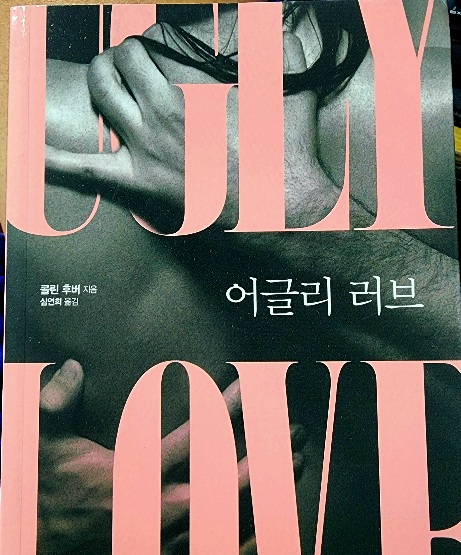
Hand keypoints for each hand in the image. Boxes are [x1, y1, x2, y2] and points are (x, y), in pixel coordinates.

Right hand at [39, 360, 307, 554]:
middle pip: (230, 481)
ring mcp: (172, 553)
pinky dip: (258, 544)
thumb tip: (72, 366)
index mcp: (135, 478)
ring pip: (236, 521)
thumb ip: (56, 405)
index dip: (227, 410)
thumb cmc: (46, 509)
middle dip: (268, 452)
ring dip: (271, 492)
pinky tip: (279, 526)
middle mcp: (161, 514)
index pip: (194, 437)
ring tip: (298, 466)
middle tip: (296, 430)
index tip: (252, 390)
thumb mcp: (43, 451)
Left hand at [45, 27, 332, 230]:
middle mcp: (155, 117)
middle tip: (125, 70)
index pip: (140, 52)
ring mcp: (141, 151)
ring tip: (106, 85)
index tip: (147, 56)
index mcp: (183, 93)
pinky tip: (28, 151)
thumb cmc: (278, 154)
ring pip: (99, 99)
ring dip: (97, 84)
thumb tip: (280, 12)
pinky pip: (85, 169)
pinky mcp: (137, 184)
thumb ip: (276, 48)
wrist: (274, 208)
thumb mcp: (282, 92)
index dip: (139, 49)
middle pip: (112, 69)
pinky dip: (54, 159)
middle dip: (113, 62)